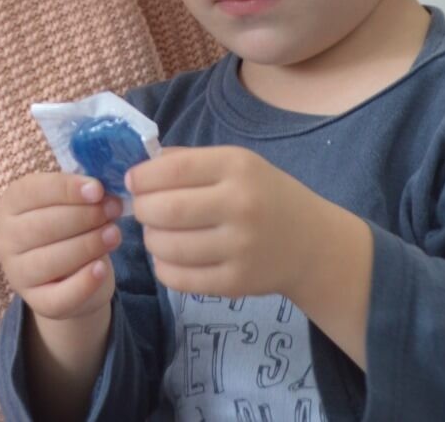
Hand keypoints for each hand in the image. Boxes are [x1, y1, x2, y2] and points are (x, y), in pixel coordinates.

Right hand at [0, 172, 123, 321]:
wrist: (74, 274)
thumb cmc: (71, 227)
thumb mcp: (70, 204)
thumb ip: (81, 195)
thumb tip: (102, 190)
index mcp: (10, 205)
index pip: (32, 191)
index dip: (66, 189)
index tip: (97, 189)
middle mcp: (6, 239)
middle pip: (43, 226)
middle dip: (84, 216)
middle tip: (114, 210)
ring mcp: (17, 274)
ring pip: (50, 261)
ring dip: (88, 245)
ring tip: (114, 234)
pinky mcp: (37, 303)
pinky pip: (59, 297)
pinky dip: (83, 283)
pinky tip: (102, 269)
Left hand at [126, 145, 322, 299]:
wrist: (311, 244)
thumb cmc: (265, 195)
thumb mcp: (237, 164)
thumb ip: (188, 161)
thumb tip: (139, 168)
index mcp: (238, 167)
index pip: (172, 169)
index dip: (142, 177)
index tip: (133, 181)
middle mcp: (240, 206)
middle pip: (166, 210)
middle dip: (142, 209)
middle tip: (142, 209)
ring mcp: (240, 248)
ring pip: (168, 246)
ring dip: (150, 239)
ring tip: (158, 232)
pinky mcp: (236, 283)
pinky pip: (179, 278)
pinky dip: (163, 267)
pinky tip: (170, 256)